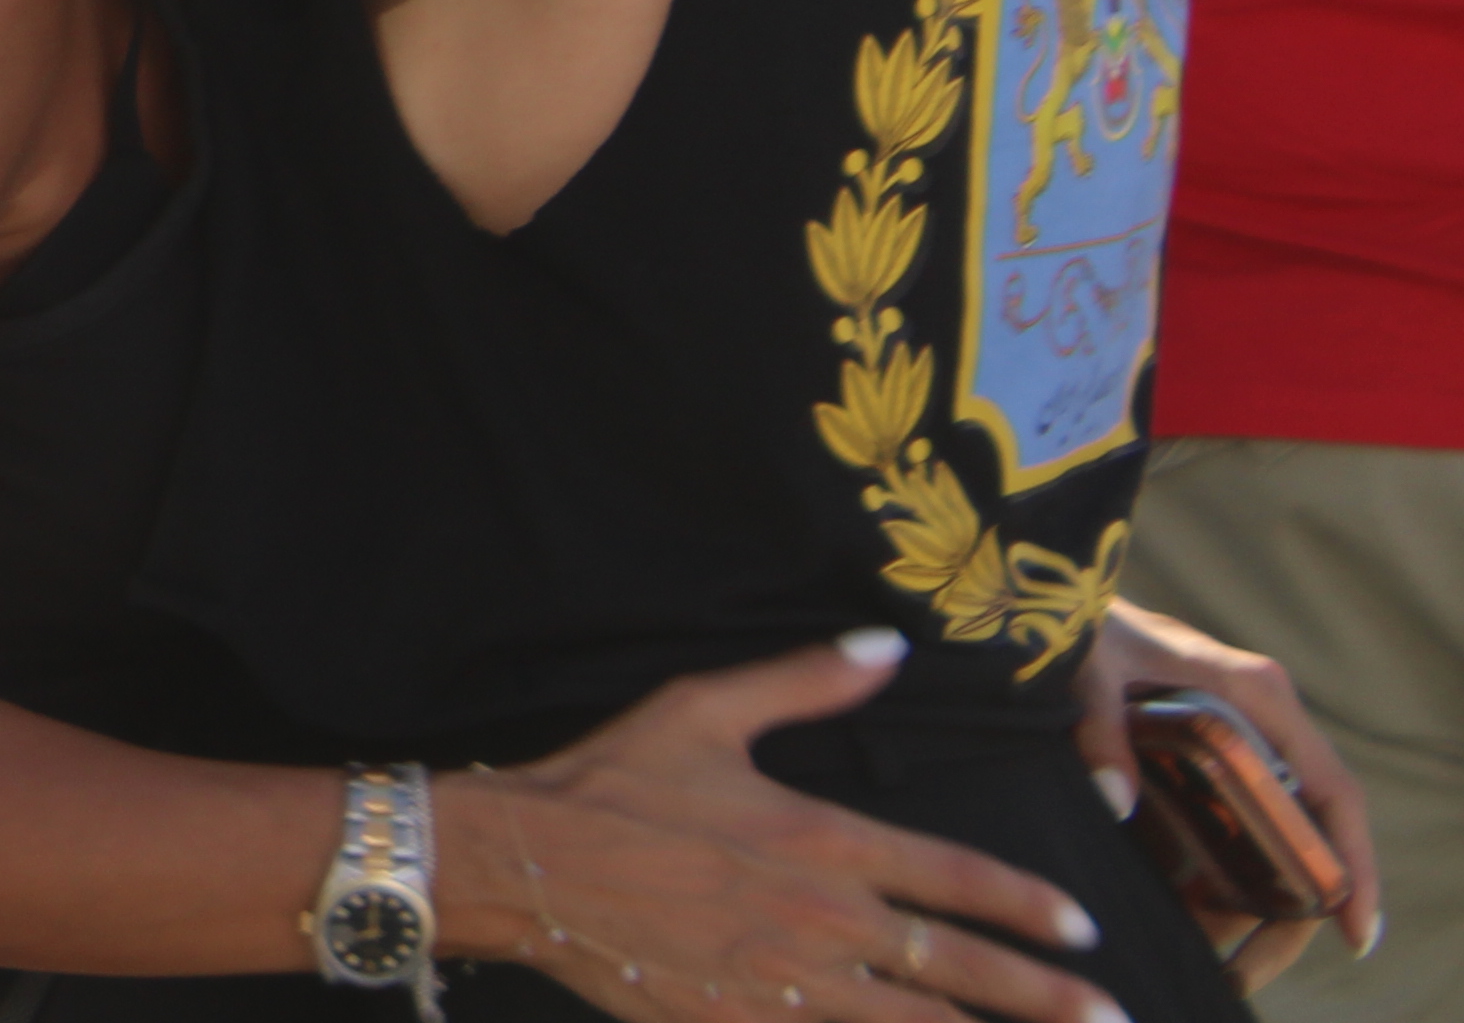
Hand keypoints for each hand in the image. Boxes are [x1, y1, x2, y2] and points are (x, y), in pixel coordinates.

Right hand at [446, 634, 1123, 1022]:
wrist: (524, 863)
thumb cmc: (611, 780)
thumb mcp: (701, 709)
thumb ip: (803, 680)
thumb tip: (887, 645)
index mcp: (819, 839)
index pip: (953, 875)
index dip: (1024, 904)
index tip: (1079, 926)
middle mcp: (821, 920)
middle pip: (958, 968)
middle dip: (1042, 998)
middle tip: (1108, 1016)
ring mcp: (787, 984)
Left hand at [1081, 602, 1384, 980]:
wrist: (1048, 583)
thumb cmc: (1077, 615)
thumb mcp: (1086, 665)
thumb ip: (1099, 726)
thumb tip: (1115, 804)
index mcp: (1256, 696)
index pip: (1333, 791)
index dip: (1353, 864)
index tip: (1354, 932)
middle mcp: (1262, 719)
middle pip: (1306, 832)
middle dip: (1291, 910)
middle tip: (1243, 974)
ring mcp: (1236, 735)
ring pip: (1268, 836)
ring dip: (1249, 898)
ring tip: (1212, 961)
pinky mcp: (1202, 749)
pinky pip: (1231, 823)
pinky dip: (1216, 871)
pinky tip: (1183, 914)